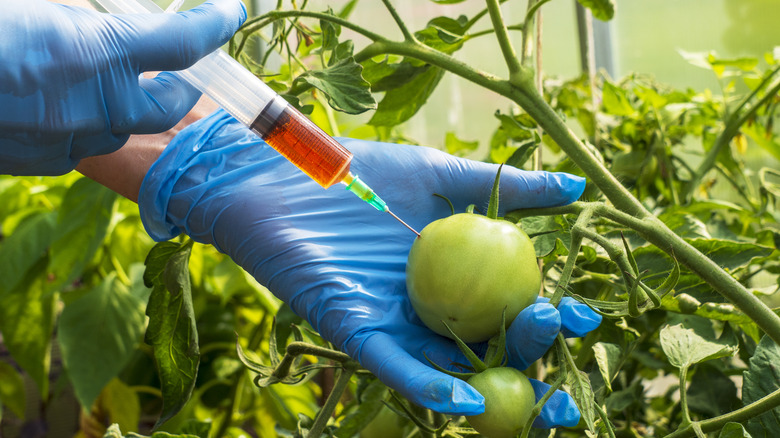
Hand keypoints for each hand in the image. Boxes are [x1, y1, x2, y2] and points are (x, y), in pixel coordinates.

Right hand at [0, 0, 245, 175]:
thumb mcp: (41, 12)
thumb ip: (85, 23)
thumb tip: (113, 31)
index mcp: (98, 53)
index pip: (180, 42)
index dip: (211, 26)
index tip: (227, 14)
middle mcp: (97, 105)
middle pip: (166, 105)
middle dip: (174, 88)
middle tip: (169, 71)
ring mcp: (70, 140)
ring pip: (117, 125)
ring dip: (113, 103)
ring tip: (77, 78)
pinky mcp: (43, 163)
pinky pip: (77, 143)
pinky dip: (71, 123)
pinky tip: (40, 103)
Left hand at [138, 110, 600, 426]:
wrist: (285, 172)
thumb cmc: (361, 173)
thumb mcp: (440, 176)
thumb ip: (505, 188)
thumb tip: (576, 186)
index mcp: (454, 275)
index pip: (511, 307)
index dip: (551, 319)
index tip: (584, 314)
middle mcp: (429, 307)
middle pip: (491, 346)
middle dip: (534, 356)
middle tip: (564, 337)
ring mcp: (395, 324)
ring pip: (453, 368)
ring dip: (498, 382)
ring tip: (540, 391)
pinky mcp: (356, 332)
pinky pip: (396, 367)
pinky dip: (431, 388)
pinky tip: (469, 400)